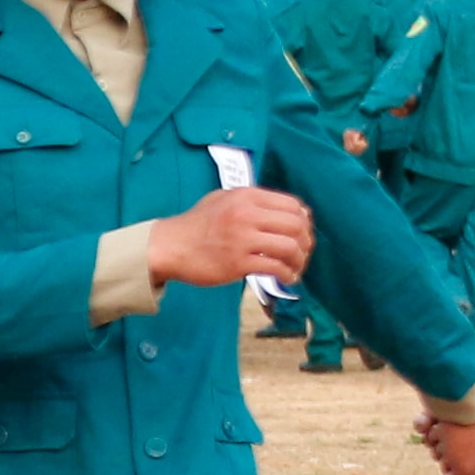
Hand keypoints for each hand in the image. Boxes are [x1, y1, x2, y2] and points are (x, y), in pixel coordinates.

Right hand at [145, 187, 313, 291]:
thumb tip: (284, 210)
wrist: (169, 246)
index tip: (302, 233)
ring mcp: (243, 239)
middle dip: (305, 242)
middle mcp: (247, 214)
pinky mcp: (238, 263)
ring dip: (299, 260)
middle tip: (303, 253)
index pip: (293, 205)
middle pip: (296, 226)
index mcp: (247, 197)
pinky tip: (286, 278)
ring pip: (289, 247)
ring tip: (295, 268)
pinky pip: (275, 267)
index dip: (304, 221)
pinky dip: (287, 274)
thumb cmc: (195, 225)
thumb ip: (251, 200)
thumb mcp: (222, 199)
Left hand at [421, 406, 474, 474]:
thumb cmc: (461, 434)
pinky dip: (423, 424)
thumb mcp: (465, 466)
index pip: (466, 468)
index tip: (455, 460)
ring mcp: (458, 419)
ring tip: (439, 428)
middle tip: (447, 443)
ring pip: (435, 440)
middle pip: (448, 455)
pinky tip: (427, 421)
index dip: (455, 467)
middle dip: (441, 452)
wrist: (454, 396)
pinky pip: (426, 424)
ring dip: (432, 437)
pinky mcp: (441, 407)